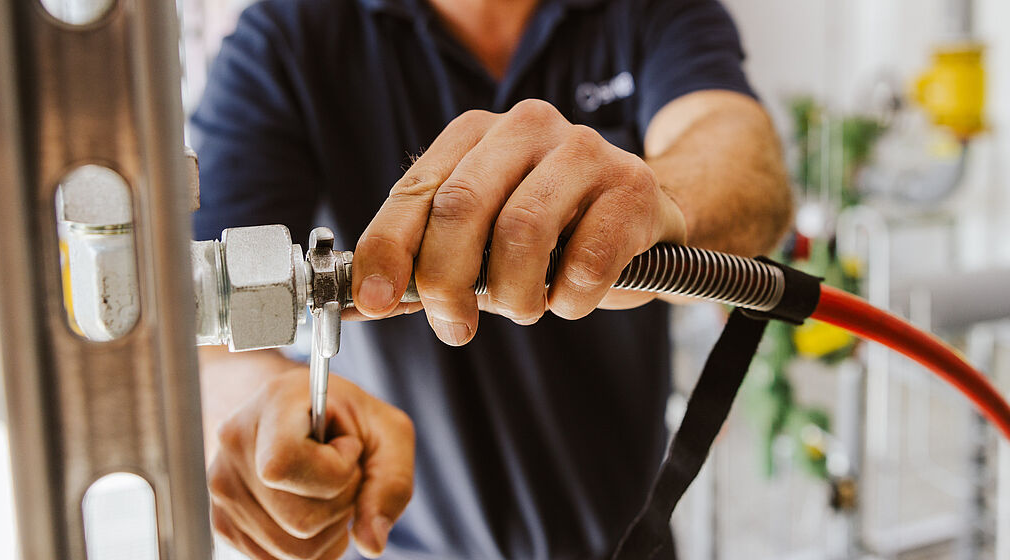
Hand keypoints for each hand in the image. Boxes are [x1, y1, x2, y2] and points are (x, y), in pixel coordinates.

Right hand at [208, 369, 413, 559]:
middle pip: (298, 520)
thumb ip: (392, 484)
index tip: (346, 447)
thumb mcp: (390, 432)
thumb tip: (371, 544)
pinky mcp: (223, 521)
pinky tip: (311, 508)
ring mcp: (221, 486)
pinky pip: (274, 559)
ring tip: (326, 488)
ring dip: (326, 528)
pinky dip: (307, 544)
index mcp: (272, 404)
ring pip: (288, 549)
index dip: (333, 470)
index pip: (283, 466)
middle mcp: (234, 444)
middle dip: (340, 504)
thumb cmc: (349, 418)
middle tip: (342, 471)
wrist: (303, 410)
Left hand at [350, 98, 687, 343]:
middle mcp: (527, 126)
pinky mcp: (633, 186)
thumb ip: (425, 262)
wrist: (647, 217)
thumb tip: (362, 303)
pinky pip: (586, 261)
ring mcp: (584, 149)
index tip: (376, 301)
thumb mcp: (482, 239)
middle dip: (448, 281)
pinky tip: (572, 298)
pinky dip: (570, 300)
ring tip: (527, 308)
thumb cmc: (555, 233)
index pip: (416, 191)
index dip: (388, 249)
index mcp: (475, 132)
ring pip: (522, 233)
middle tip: (456, 326)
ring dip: (515, 295)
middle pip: (462, 207)